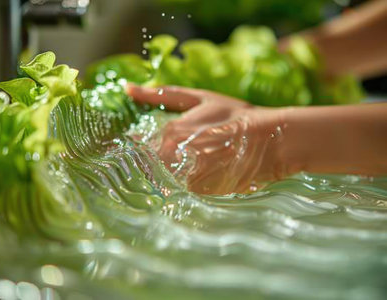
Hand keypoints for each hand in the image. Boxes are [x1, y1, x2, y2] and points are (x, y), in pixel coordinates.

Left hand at [127, 85, 284, 193]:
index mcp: (169, 133)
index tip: (147, 150)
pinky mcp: (201, 194)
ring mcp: (187, 177)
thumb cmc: (235, 116)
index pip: (139, 148)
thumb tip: (127, 87)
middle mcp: (173, 156)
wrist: (271, 140)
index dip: (140, 149)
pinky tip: (201, 177)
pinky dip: (184, 188)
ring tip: (195, 167)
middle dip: (154, 165)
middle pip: (149, 168)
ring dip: (168, 177)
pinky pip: (182, 194)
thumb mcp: (199, 98)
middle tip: (180, 159)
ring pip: (164, 182)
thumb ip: (162, 94)